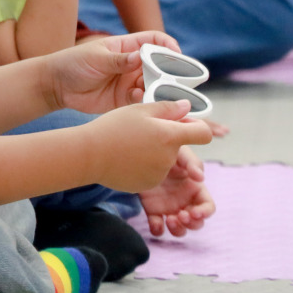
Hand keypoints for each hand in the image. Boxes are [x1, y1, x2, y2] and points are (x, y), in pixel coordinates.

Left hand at [48, 30, 180, 112]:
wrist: (56, 86)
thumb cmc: (73, 63)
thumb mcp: (95, 58)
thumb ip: (118, 60)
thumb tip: (140, 57)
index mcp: (126, 47)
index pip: (154, 41)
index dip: (168, 45)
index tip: (177, 54)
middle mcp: (132, 64)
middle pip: (160, 66)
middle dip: (169, 73)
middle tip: (172, 81)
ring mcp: (130, 82)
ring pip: (154, 85)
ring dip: (158, 89)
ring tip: (155, 93)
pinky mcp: (125, 99)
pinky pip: (143, 101)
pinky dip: (146, 102)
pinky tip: (139, 101)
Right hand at [83, 100, 212, 193]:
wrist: (88, 154)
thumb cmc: (112, 128)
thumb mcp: (138, 110)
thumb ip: (167, 108)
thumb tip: (187, 107)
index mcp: (170, 136)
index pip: (204, 133)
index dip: (196, 126)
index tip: (182, 123)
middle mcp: (170, 157)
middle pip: (180, 147)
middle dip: (166, 139)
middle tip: (140, 132)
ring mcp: (160, 174)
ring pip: (165, 160)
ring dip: (154, 153)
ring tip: (128, 146)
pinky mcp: (148, 185)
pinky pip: (153, 173)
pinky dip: (143, 166)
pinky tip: (125, 159)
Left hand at [139, 147, 215, 236]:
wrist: (138, 151)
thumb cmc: (164, 150)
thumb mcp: (179, 152)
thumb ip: (192, 162)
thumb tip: (200, 178)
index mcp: (195, 189)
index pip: (208, 207)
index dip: (205, 213)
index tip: (194, 212)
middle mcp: (185, 201)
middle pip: (196, 222)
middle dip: (191, 223)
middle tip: (179, 216)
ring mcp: (169, 207)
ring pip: (180, 228)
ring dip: (178, 229)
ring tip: (169, 219)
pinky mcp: (153, 210)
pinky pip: (158, 226)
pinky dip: (158, 229)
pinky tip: (155, 223)